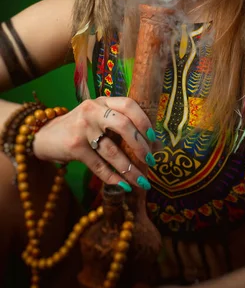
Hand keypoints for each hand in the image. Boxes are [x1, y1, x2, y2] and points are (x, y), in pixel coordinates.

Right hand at [32, 97, 157, 188]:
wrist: (45, 136)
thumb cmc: (81, 128)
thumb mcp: (99, 119)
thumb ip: (122, 126)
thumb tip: (156, 145)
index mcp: (103, 101)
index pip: (128, 104)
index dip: (144, 121)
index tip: (153, 138)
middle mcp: (93, 111)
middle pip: (123, 125)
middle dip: (140, 146)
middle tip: (150, 160)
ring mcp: (83, 128)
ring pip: (112, 151)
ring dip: (130, 169)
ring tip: (142, 181)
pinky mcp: (74, 147)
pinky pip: (99, 166)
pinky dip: (114, 178)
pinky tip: (124, 186)